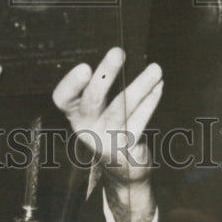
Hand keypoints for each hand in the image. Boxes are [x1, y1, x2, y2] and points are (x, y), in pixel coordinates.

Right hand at [53, 48, 161, 221]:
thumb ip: (102, 86)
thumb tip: (119, 54)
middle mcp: (86, 127)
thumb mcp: (96, 109)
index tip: (84, 66)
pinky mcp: (126, 148)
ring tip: (155, 69)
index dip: (71, 83)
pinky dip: (150, 101)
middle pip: (92, 99)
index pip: (63, 98)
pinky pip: (139, 120)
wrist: (121, 168)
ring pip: (121, 110)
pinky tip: (158, 86)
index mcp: (74, 113)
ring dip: (139, 86)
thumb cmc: (107, 125)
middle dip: (105, 75)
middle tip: (118, 52)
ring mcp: (106, 140)